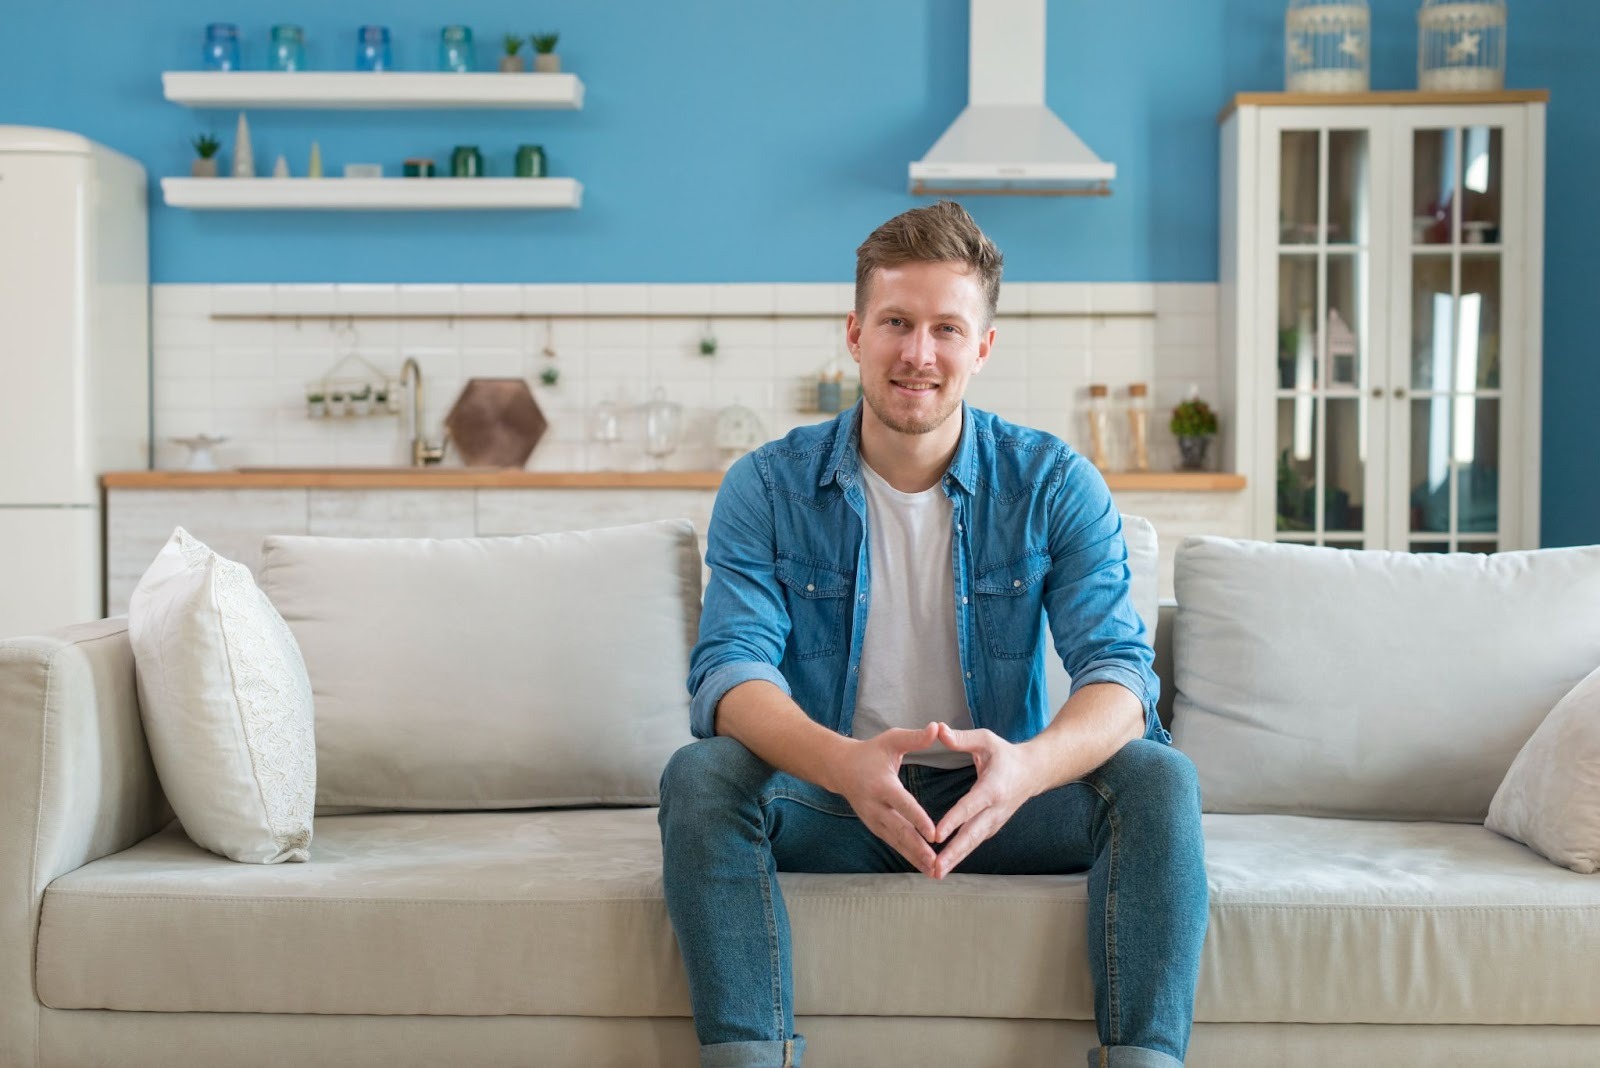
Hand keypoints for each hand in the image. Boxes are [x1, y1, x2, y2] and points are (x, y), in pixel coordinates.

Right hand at [830, 723, 940, 876]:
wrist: (839, 768)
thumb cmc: (870, 752)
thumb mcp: (891, 740)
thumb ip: (915, 738)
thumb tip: (938, 727)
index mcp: (882, 785)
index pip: (903, 804)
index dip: (918, 819)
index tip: (934, 833)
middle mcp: (876, 806)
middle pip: (900, 830)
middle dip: (918, 848)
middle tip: (936, 862)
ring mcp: (874, 820)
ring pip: (897, 842)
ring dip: (915, 858)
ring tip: (934, 871)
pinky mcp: (875, 828)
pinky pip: (894, 844)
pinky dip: (909, 857)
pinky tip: (925, 868)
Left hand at [930, 723, 1042, 878]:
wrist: (1033, 771)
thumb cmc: (1005, 754)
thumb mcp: (986, 740)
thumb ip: (962, 738)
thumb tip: (938, 730)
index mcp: (993, 787)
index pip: (970, 807)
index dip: (953, 821)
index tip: (936, 835)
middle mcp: (995, 809)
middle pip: (972, 834)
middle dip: (953, 853)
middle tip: (935, 868)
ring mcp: (995, 821)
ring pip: (973, 843)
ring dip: (955, 859)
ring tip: (935, 873)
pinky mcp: (992, 827)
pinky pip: (975, 842)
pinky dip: (961, 855)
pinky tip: (945, 865)